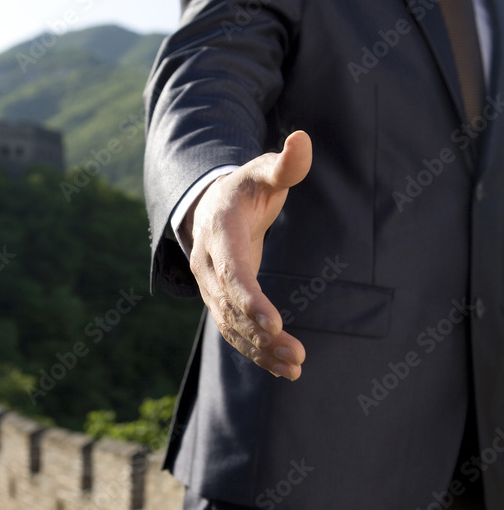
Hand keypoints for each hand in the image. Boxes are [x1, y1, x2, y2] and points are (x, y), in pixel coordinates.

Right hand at [182, 131, 311, 378]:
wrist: (211, 207)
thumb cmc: (245, 188)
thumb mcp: (263, 172)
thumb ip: (285, 164)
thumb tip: (302, 140)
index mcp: (219, 234)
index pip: (231, 271)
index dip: (250, 299)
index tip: (274, 323)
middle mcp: (207, 266)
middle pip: (231, 307)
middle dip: (262, 335)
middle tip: (297, 355)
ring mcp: (210, 288)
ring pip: (232, 327)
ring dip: (262, 352)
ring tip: (296, 368)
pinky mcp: (220, 303)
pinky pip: (234, 333)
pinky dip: (257, 354)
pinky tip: (285, 370)